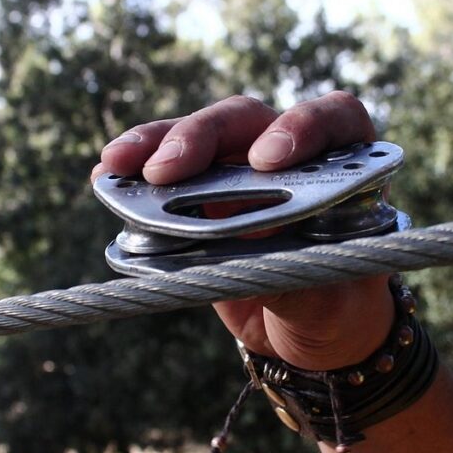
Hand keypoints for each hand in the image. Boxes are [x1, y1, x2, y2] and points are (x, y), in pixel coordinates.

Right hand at [92, 92, 394, 370]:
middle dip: (205, 137)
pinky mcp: (203, 191)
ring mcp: (243, 167)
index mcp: (346, 164)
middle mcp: (292, 152)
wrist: (309, 331)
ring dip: (156, 144)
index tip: (267, 160)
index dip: (303, 127)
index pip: (333, 121)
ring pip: (200, 136)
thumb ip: (305, 278)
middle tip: (168, 169)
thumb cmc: (337, 306)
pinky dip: (136, 169)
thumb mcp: (333, 302)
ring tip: (117, 164)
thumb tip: (257, 261)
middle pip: (248, 121)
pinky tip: (107, 175)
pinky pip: (167, 169)